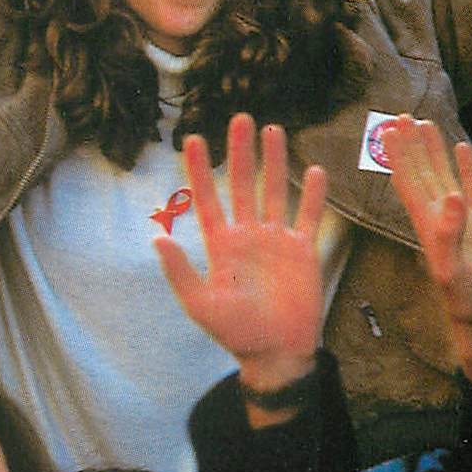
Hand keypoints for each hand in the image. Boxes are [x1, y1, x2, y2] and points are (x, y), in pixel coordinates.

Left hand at [155, 114, 326, 402]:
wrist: (276, 353)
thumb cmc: (236, 332)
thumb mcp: (201, 304)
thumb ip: (181, 271)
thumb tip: (157, 237)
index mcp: (221, 245)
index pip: (208, 198)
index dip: (201, 170)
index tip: (195, 139)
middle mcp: (247, 235)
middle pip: (243, 184)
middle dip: (241, 152)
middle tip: (240, 118)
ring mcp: (276, 240)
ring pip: (275, 191)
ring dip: (275, 162)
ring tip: (273, 130)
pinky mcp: (303, 250)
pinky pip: (308, 216)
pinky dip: (313, 195)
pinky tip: (315, 170)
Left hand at [380, 117, 471, 402]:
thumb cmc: (467, 306)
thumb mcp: (453, 272)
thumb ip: (449, 235)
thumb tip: (450, 197)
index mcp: (427, 227)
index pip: (408, 183)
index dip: (397, 157)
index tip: (386, 131)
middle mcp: (441, 219)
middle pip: (421, 172)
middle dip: (410, 145)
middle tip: (398, 114)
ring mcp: (465, 220)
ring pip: (444, 175)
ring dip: (433, 150)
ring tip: (425, 122)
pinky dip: (466, 167)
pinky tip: (461, 147)